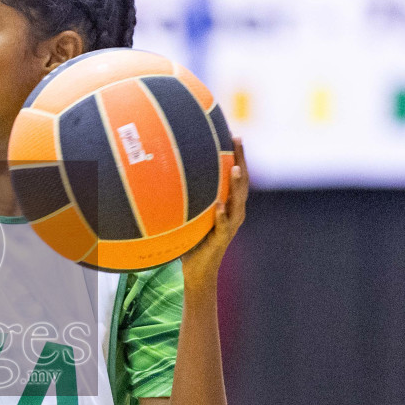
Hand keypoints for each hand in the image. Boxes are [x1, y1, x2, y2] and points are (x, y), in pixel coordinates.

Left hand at [181, 137, 248, 287]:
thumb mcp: (190, 214)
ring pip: (238, 202)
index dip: (238, 155)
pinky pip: (223, 226)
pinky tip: (217, 205)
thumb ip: (185, 197)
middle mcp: (234, 212)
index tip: (233, 134)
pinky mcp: (222, 239)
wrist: (198, 270)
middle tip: (237, 139)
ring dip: (236, 185)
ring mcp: (230, 225)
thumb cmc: (192, 240)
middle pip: (242, 182)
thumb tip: (162, 174)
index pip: (236, 175)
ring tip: (235, 168)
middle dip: (241, 159)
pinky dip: (221, 215)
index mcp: (229, 204)